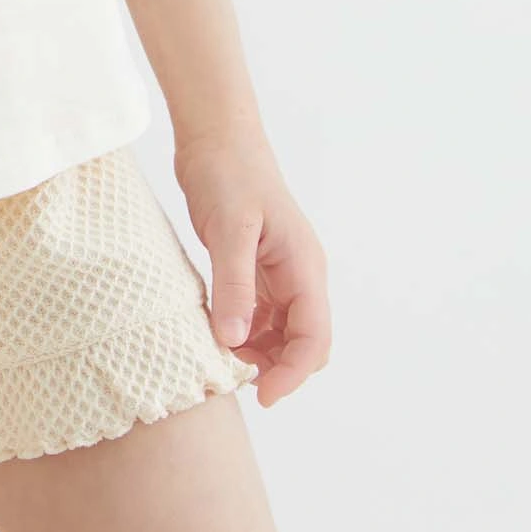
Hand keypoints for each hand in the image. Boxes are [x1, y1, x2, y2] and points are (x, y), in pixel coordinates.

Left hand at [172, 123, 330, 408]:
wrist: (216, 135)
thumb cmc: (227, 172)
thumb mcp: (228, 228)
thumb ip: (234, 284)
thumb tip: (234, 341)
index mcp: (304, 265)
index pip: (315, 337)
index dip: (293, 373)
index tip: (262, 396)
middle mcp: (299, 273)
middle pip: (304, 341)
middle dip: (277, 367)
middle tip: (234, 377)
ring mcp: (279, 270)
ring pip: (282, 331)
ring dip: (259, 351)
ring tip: (220, 358)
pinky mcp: (256, 266)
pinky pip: (260, 313)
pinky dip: (243, 330)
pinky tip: (216, 332)